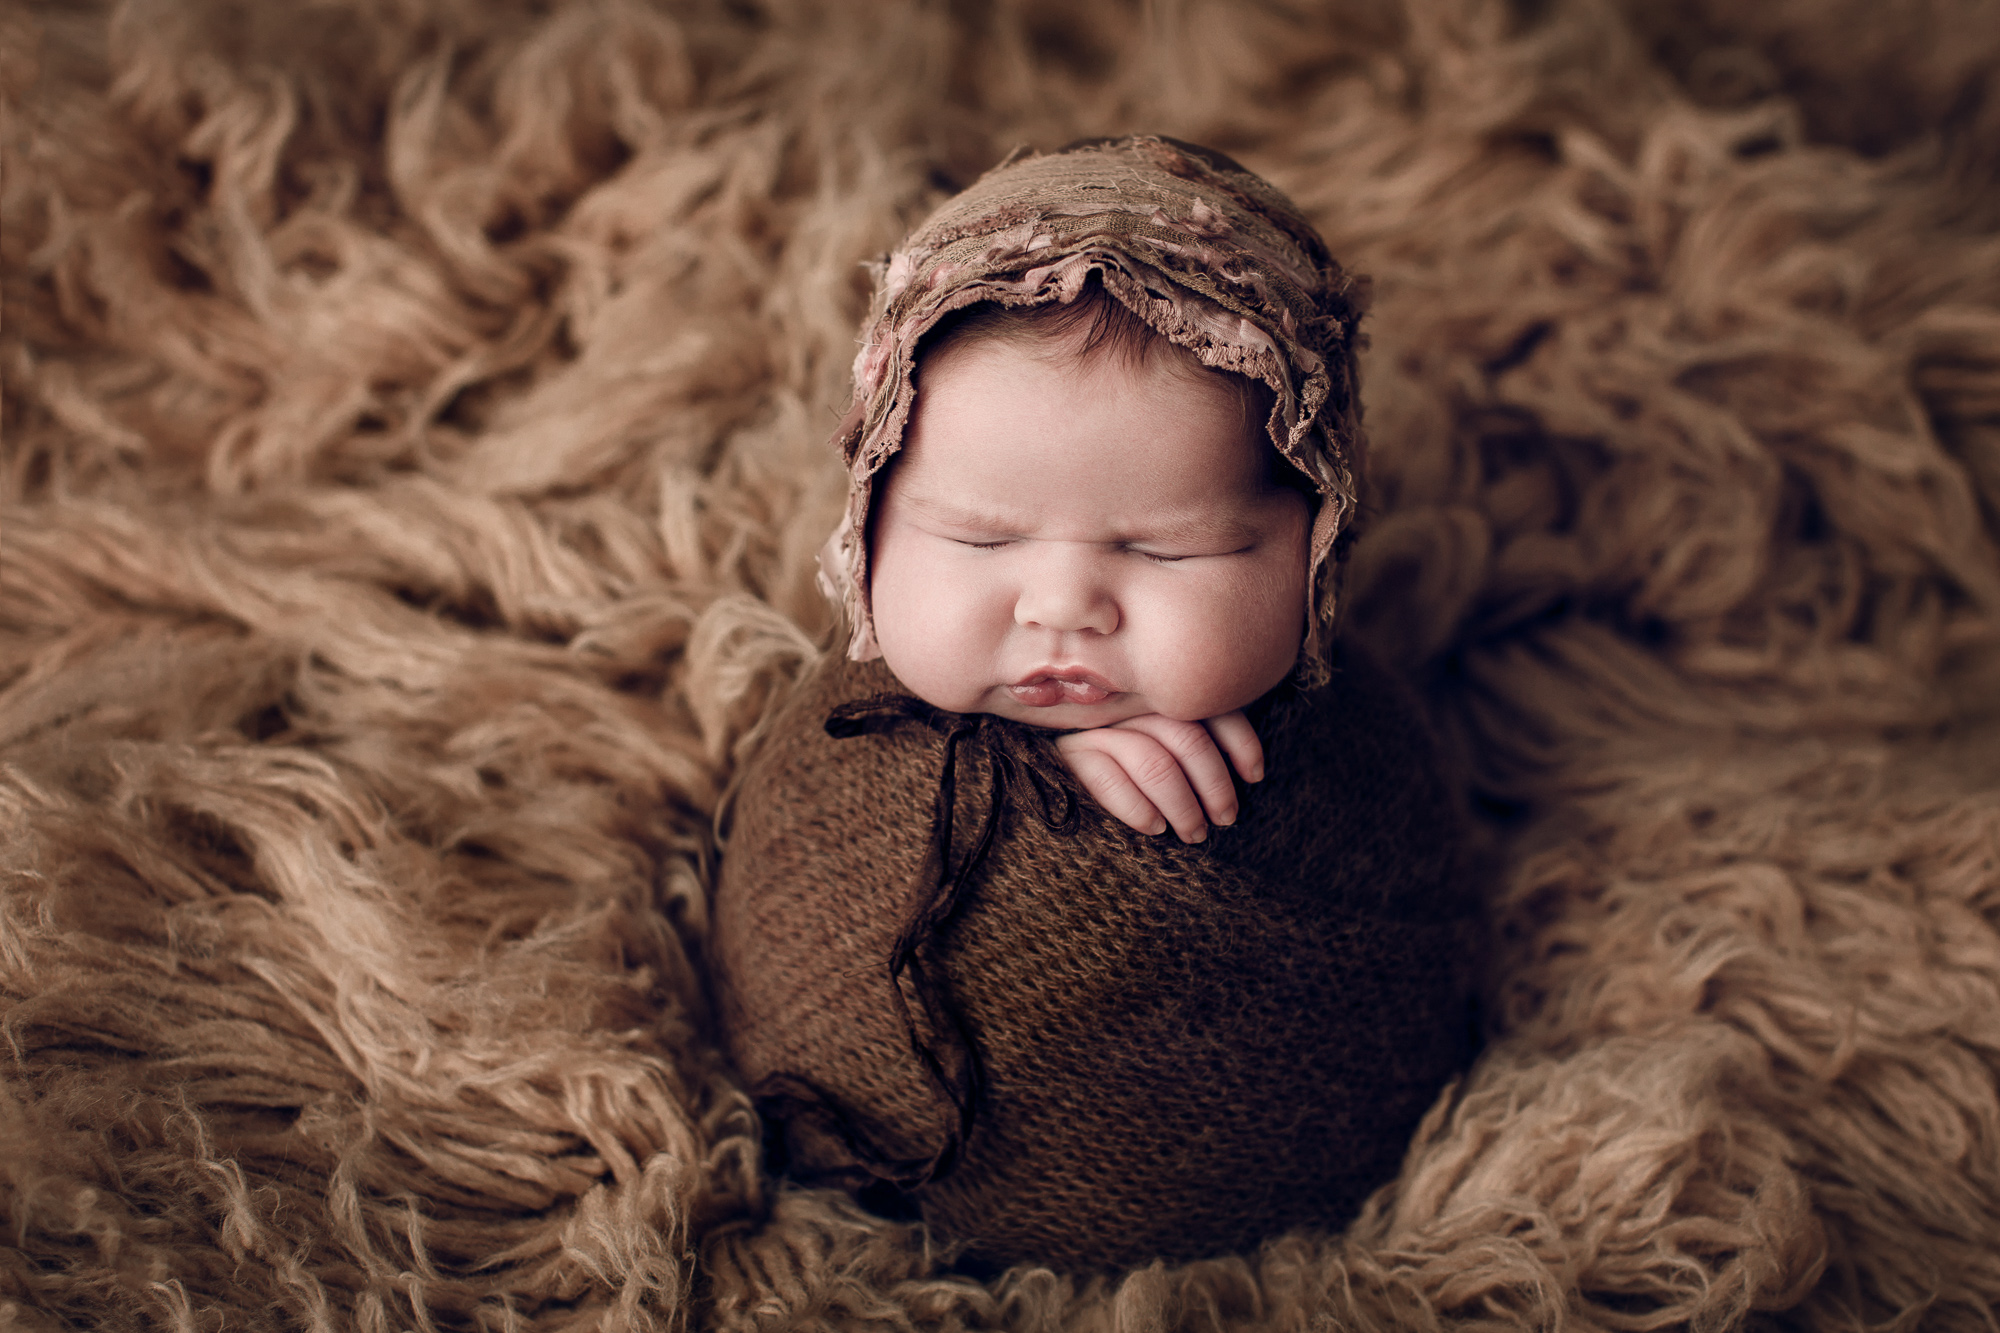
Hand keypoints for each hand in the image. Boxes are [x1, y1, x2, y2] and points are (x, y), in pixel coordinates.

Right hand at [1054, 711, 1264, 842]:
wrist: (1041, 765)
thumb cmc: (1116, 758)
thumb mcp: (1156, 742)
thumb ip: (1191, 743)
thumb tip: (1248, 773)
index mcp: (1159, 697)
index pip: (1211, 708)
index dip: (1240, 741)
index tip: (1255, 776)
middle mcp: (1131, 704)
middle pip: (1187, 737)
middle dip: (1214, 783)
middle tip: (1225, 818)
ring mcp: (1098, 726)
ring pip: (1154, 761)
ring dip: (1182, 803)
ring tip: (1194, 833)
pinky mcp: (1068, 754)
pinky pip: (1108, 779)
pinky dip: (1137, 806)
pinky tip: (1154, 827)